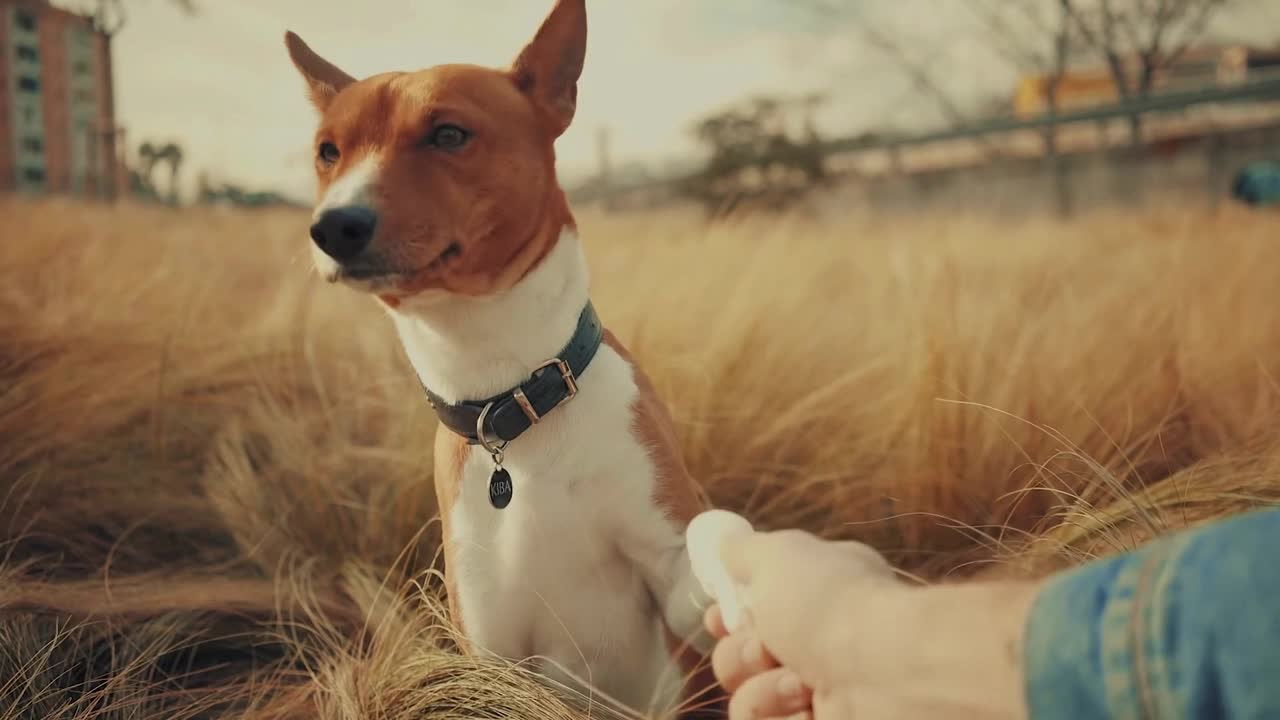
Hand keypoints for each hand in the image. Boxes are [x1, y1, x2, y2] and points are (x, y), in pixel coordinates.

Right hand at [705, 529, 903, 719]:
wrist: (886, 673)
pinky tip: (808, 709)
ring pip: (746, 697)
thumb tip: (726, 546)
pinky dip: (780, 716)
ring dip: (763, 690)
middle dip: (741, 655)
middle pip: (738, 657)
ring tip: (799, 685)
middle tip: (765, 649)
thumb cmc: (830, 604)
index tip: (720, 619)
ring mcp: (816, 690)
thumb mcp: (779, 555)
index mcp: (811, 592)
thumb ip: (746, 551)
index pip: (752, 608)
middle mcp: (814, 641)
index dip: (727, 616)